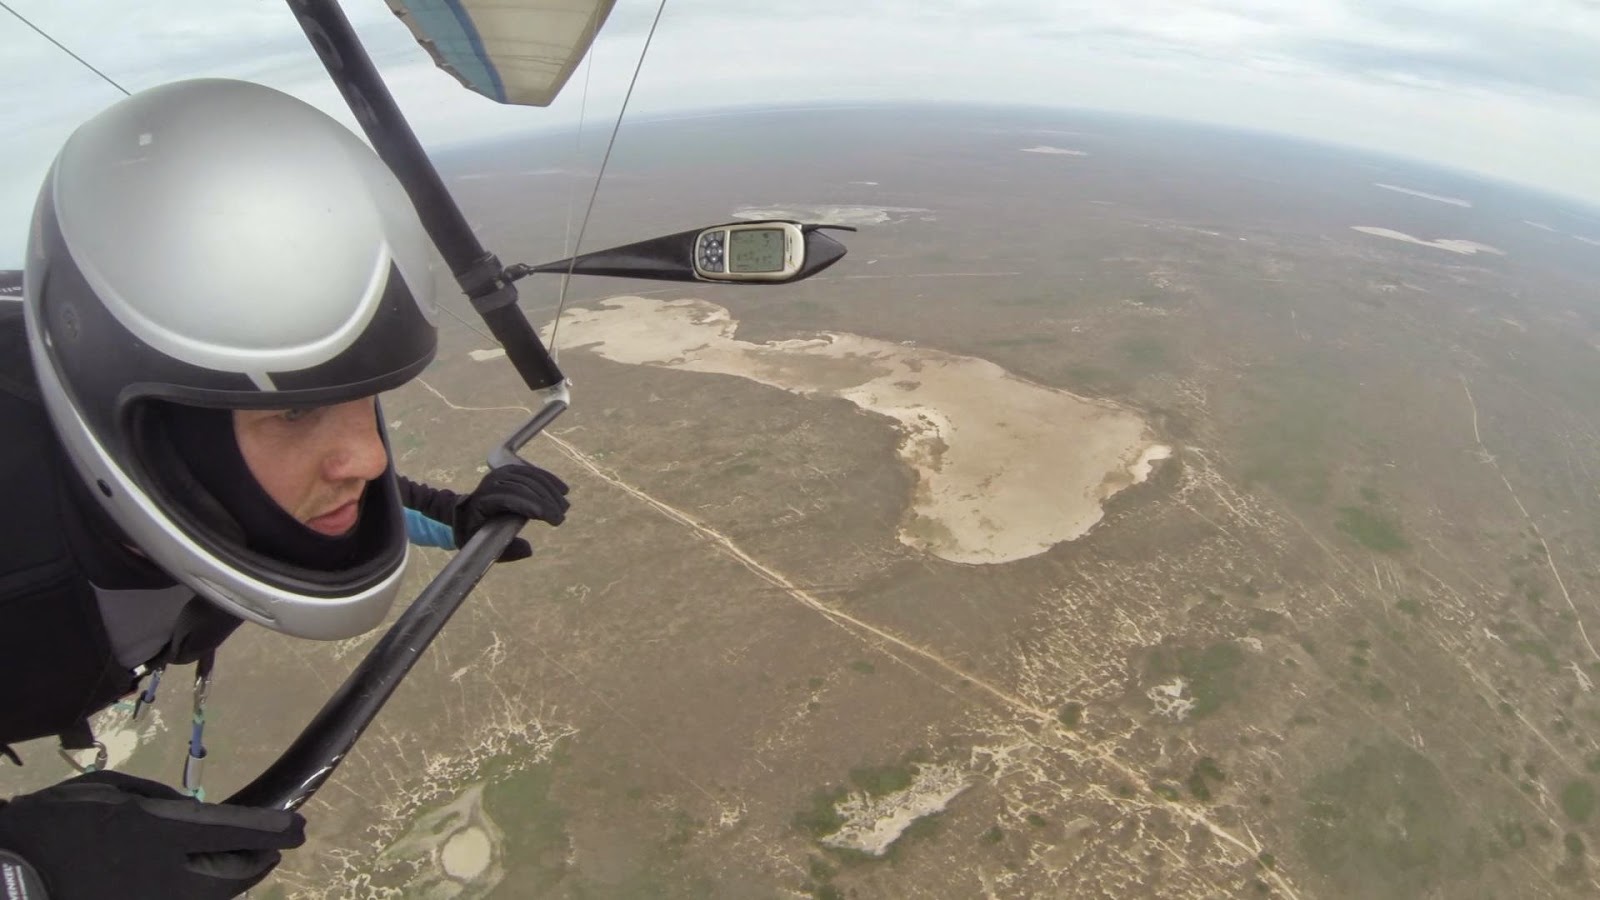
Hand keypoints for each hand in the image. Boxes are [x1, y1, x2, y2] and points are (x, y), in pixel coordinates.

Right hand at [0, 770, 304, 899]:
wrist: (10, 875)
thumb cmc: (55, 822)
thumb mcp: (108, 790)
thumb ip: (159, 801)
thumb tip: (194, 815)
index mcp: (157, 833)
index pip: (234, 832)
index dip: (273, 830)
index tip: (300, 828)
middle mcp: (165, 876)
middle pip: (235, 875)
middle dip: (261, 860)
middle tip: (275, 846)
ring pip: (215, 898)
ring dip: (235, 880)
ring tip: (249, 862)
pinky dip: (205, 893)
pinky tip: (204, 879)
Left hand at [455, 462, 569, 561]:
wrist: (463, 514)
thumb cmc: (474, 533)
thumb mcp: (484, 547)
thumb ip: (506, 551)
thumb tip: (529, 549)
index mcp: (483, 500)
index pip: (511, 497)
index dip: (535, 506)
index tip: (554, 520)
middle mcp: (491, 482)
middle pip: (524, 486)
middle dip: (546, 501)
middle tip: (561, 517)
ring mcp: (501, 473)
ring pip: (531, 477)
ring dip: (551, 491)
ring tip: (564, 507)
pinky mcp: (510, 470)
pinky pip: (532, 472)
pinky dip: (549, 480)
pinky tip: (563, 490)